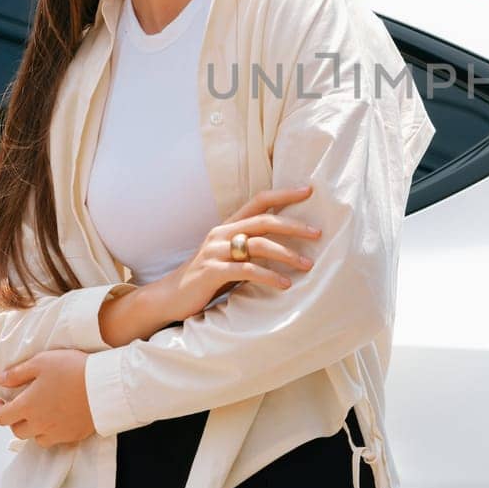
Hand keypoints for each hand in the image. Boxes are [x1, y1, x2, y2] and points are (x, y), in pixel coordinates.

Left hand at [0, 349, 94, 447]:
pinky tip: (57, 420)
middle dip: (14, 419)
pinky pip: (56, 439)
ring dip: (33, 428)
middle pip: (17, 430)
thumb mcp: (42, 362)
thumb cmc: (74, 370)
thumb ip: (18, 372)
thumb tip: (0, 380)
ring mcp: (57, 432)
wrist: (105, 385)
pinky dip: (51, 432)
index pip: (1, 417)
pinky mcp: (73, 435)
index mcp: (27, 406)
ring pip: (36, 438)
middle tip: (19, 407)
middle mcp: (39, 424)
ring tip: (39, 415)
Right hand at [143, 185, 322, 322]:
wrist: (170, 297)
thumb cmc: (207, 277)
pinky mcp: (212, 271)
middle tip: (318, 233)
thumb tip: (287, 244)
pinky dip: (269, 276)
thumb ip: (250, 247)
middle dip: (294, 226)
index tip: (309, 190)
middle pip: (265, 221)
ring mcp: (215, 251)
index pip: (260, 200)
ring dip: (287, 255)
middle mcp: (221, 233)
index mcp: (228, 225)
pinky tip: (285, 285)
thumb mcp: (229, 256)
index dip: (284, 193)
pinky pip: (247, 270)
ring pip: (259, 245)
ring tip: (308, 265)